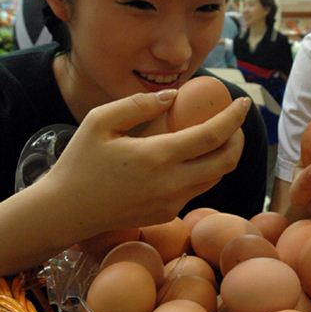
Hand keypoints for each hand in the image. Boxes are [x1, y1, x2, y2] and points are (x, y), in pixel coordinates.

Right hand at [40, 90, 250, 240]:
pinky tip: (191, 156)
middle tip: (234, 121)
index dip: (235, 117)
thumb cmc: (79, 161)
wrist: (67, 211)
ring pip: (215, 177)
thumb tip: (174, 96)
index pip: (213, 135)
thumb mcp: (99, 121)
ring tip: (216, 135)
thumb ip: (139, 104)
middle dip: (238, 138)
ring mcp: (172, 203)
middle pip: (227, 161)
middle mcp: (172, 184)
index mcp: (157, 157)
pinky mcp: (168, 215)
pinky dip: (203, 170)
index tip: (244, 102)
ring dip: (223, 156)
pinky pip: (196, 189)